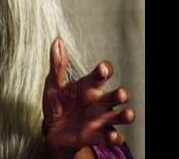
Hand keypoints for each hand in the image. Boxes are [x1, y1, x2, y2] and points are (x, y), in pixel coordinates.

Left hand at [41, 38, 134, 158]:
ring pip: (122, 115)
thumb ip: (57, 64)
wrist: (52, 131)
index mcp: (89, 86)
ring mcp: (102, 118)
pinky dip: (115, 136)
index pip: (103, 73)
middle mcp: (99, 101)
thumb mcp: (53, 84)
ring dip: (126, 114)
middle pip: (118, 95)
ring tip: (125, 113)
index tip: (102, 70)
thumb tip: (57, 41)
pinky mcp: (100, 135)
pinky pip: (115, 136)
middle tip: (119, 94)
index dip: (105, 70)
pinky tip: (109, 135)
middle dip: (122, 94)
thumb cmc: (56, 104)